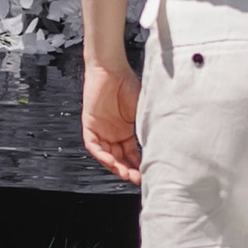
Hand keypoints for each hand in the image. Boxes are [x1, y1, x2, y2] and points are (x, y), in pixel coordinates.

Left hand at [81, 56, 140, 182]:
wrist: (111, 68)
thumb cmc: (128, 84)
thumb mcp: (142, 111)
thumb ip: (146, 128)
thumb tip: (158, 146)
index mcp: (127, 131)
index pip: (132, 154)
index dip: (139, 165)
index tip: (148, 174)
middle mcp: (113, 134)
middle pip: (119, 159)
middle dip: (128, 170)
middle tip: (138, 179)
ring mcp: (101, 130)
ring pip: (106, 156)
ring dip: (116, 167)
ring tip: (126, 174)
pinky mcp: (89, 125)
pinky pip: (94, 146)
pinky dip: (102, 155)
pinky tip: (111, 162)